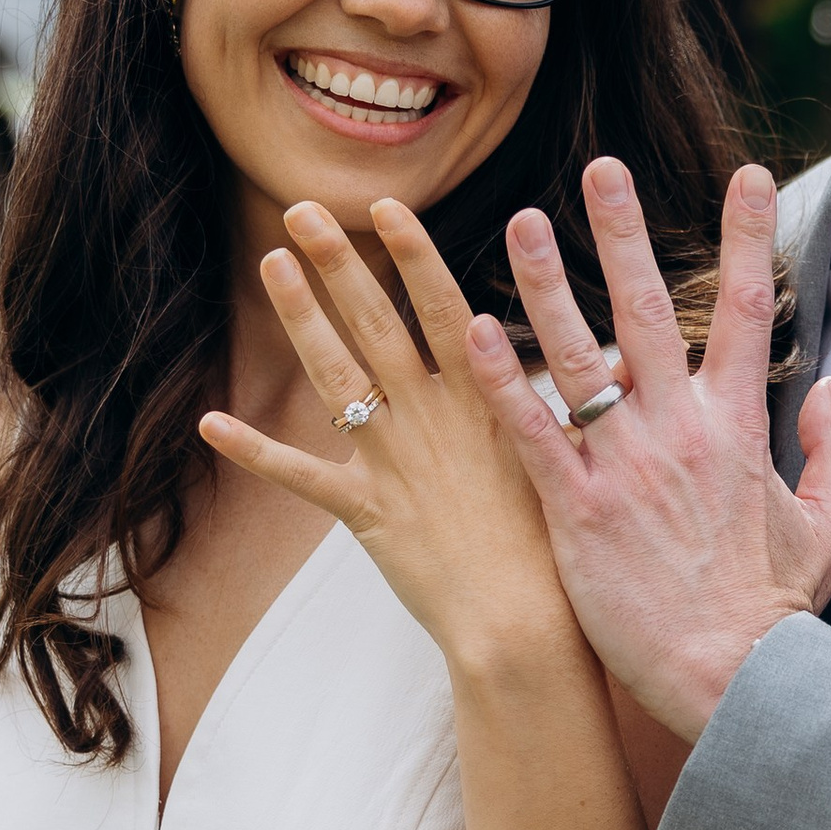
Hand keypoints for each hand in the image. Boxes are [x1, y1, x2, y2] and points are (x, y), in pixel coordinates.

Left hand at [201, 199, 577, 678]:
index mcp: (483, 400)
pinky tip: (209, 423)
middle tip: (301, 209)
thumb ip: (576, 404)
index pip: (441, 307)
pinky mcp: (365, 511)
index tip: (386, 204)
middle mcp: (431, 418)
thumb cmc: (562, 547)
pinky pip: (299, 476)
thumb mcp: (577, 459)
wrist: (526, 625)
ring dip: (299, 317)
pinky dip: (254, 451)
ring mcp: (393, 461)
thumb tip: (620, 360)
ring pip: (335, 375)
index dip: (413, 252)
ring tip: (270, 264)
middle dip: (338, 262)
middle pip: (376, 323)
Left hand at [465, 160, 830, 742]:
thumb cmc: (777, 611)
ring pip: (577, 356)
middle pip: (649, 310)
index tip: (749, 176)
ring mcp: (624, 468)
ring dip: (547, 284)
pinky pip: (532, 433)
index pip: (748, 311)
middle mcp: (680, 431)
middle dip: (627, 233)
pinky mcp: (576, 512)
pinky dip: (500, 382)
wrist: (736, 679)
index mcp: (740, 427)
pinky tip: (468, 332)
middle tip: (603, 168)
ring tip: (522, 223)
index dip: (749, 237)